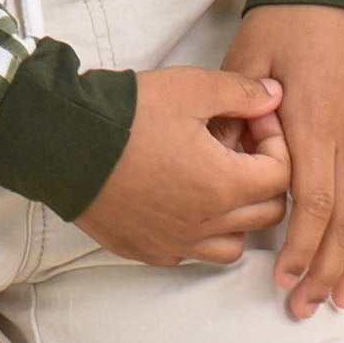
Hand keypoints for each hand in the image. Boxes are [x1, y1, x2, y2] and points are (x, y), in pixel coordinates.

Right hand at [73, 68, 292, 266]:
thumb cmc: (124, 117)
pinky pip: (191, 253)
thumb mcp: (188, 89)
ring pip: (234, 244)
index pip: (282, 175)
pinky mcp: (148, 250)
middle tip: (238, 146)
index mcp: (224, 185)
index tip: (253, 120)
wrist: (61, 143)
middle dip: (263, 177)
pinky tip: (181, 201)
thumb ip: (240, 92)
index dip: (277, 142)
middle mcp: (206, 224)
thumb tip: (274, 95)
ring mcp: (176, 243)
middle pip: (266, 214)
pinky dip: (199, 233)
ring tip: (214, 180)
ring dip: (238, 215)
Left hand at [219, 3, 343, 320]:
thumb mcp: (248, 56)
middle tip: (306, 306)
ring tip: (342, 296)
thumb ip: (237, 110)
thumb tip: (228, 154)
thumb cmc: (290, 17)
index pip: (315, 204)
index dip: (301, 248)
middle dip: (326, 270)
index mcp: (318, 122)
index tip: (283, 278)